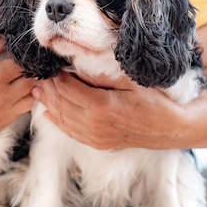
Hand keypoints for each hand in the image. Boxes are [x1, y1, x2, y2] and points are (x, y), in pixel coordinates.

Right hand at [0, 37, 34, 132]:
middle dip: (27, 72)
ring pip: (29, 99)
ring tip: (16, 82)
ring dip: (27, 89)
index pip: (24, 64)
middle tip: (18, 67)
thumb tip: (6, 40)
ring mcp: (1, 113)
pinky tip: (7, 95)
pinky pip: (18, 113)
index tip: (19, 54)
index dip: (24, 58)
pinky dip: (18, 103)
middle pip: (31, 82)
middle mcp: (2, 97)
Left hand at [32, 71, 186, 149]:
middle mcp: (93, 124)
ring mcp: (94, 137)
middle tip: (38, 76)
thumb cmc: (153, 100)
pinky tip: (48, 113)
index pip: (66, 89)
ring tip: (37, 91)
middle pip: (60, 103)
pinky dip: (57, 121)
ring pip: (62, 119)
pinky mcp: (97, 144)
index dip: (55, 77)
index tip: (50, 66)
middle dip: (47, 89)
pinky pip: (70, 132)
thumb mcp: (130, 80)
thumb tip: (76, 62)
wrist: (169, 129)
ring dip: (48, 104)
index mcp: (100, 106)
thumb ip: (102, 73)